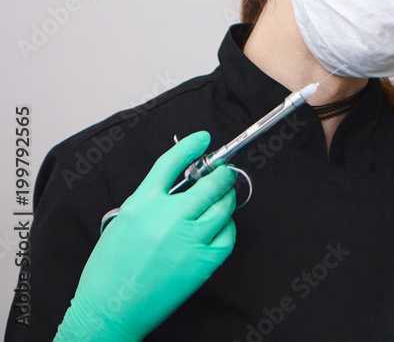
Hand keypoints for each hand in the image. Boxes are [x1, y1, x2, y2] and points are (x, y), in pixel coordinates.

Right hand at [55, 132, 236, 341]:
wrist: (109, 309)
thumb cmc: (109, 269)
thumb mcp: (122, 222)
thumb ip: (149, 201)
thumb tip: (178, 187)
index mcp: (142, 204)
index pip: (170, 163)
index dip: (190, 147)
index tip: (203, 139)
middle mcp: (167, 218)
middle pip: (210, 183)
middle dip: (222, 174)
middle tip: (224, 173)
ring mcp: (188, 239)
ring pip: (223, 206)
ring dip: (227, 198)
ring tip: (222, 199)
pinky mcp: (202, 262)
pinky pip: (227, 236)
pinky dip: (227, 227)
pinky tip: (219, 228)